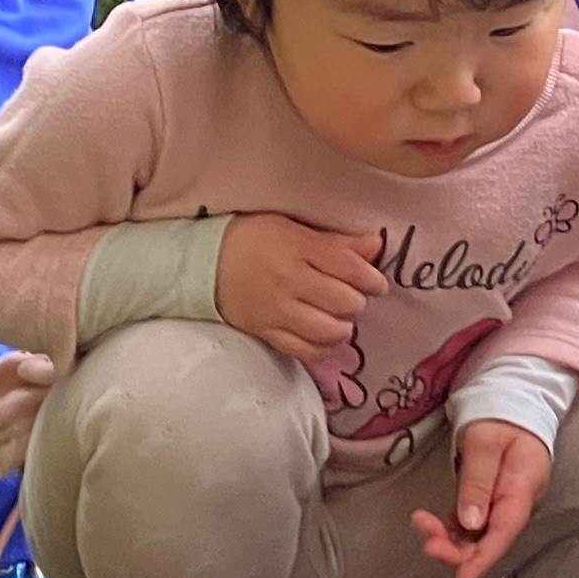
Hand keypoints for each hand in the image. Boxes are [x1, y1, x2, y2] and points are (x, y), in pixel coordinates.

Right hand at [214, 214, 383, 361]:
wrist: (202, 263)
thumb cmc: (253, 238)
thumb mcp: (292, 227)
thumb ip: (335, 240)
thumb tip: (376, 244)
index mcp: (297, 247)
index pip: (349, 267)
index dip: (371, 279)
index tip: (376, 284)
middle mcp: (289, 280)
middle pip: (344, 301)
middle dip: (357, 301)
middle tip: (352, 297)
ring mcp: (277, 310)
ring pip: (329, 330)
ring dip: (343, 326)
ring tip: (340, 318)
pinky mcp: (266, 332)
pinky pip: (305, 350)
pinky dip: (323, 347)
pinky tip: (324, 336)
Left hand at [421, 421, 550, 577]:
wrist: (511, 402)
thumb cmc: (502, 419)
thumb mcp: (486, 443)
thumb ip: (478, 481)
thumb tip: (471, 524)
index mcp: (523, 489)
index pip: (504, 532)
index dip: (482, 559)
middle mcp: (515, 504)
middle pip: (488, 540)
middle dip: (457, 549)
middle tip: (427, 542)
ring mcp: (501, 504)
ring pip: (476, 535)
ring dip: (448, 538)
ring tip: (421, 523)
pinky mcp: (488, 501)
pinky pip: (469, 524)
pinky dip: (448, 527)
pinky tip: (428, 521)